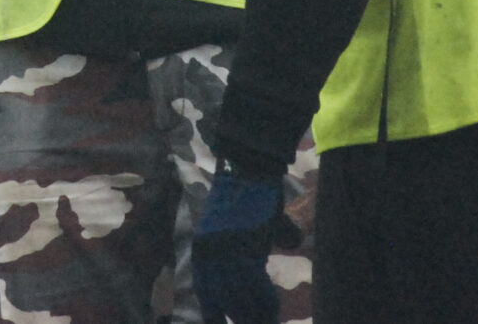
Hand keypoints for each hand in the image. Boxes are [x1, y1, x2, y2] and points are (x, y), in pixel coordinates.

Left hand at [191, 167, 300, 323]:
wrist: (248, 170)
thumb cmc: (245, 198)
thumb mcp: (234, 232)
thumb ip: (242, 255)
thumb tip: (258, 274)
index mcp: (203, 253)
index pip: (207, 296)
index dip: (216, 316)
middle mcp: (209, 256)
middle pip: (224, 301)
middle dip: (241, 317)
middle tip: (258, 321)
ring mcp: (224, 252)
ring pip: (239, 297)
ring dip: (256, 313)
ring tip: (269, 319)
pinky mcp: (243, 247)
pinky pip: (254, 284)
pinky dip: (265, 299)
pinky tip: (274, 309)